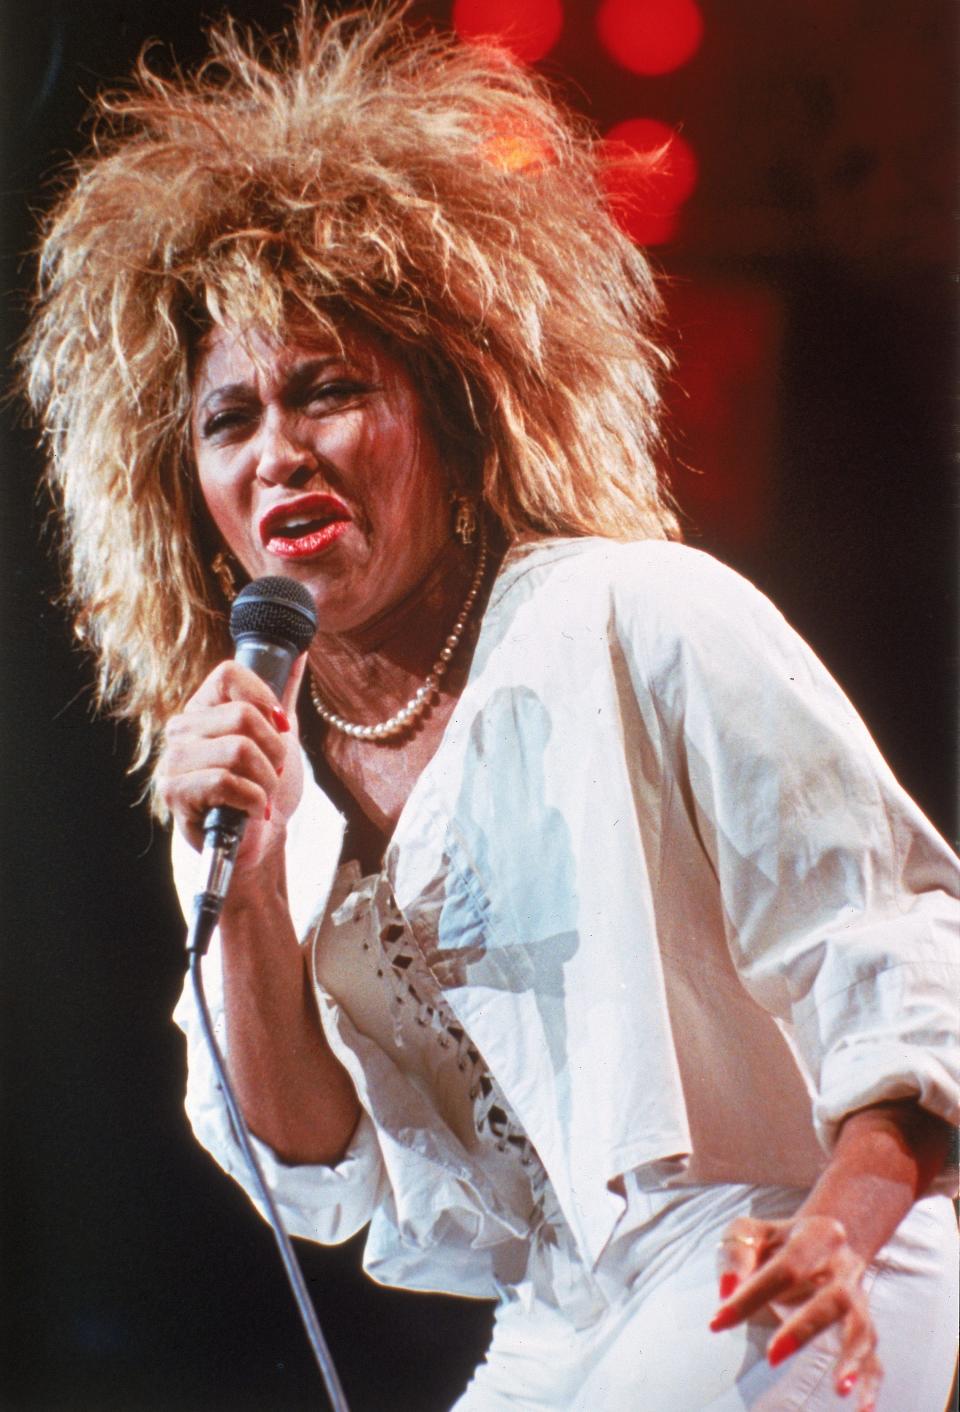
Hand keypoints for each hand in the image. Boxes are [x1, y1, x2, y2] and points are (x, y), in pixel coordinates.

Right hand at [157, 655, 306, 874]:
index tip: (280, 727)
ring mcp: (173, 761)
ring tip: (262, 794)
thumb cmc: (265, 788)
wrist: (260, 840)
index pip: (229, 673)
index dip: (265, 699)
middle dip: (275, 750)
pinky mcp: (175, 793)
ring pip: (239, 749)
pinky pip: (227, 782)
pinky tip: (252, 811)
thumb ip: (284, 694)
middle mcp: (181, 729)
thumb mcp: (280, 736)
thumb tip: (301, 652)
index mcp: (202, 709)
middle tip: (272, 773)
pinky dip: (254, 800)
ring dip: (266, 779)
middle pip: (242, 715)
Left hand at [710, 1212, 880, 1410]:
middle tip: (773, 1357)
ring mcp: (858, 1299)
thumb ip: (736, 1253)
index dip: (750, 1294)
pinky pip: (874, 1357)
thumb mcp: (750, 1232)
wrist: (824, 1239)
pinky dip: (870, 1382)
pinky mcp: (863, 1327)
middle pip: (833, 1298)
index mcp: (817, 1235)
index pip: (786, 1266)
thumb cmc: (777, 1241)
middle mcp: (844, 1267)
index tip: (717, 1322)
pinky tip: (862, 1409)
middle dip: (804, 1329)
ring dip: (851, 1358)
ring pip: (860, 1328)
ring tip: (840, 1389)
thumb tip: (726, 1291)